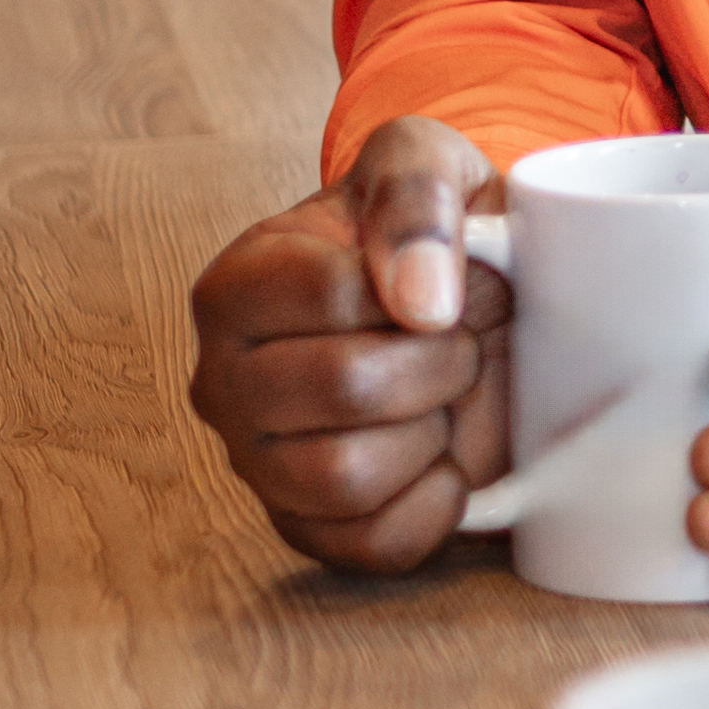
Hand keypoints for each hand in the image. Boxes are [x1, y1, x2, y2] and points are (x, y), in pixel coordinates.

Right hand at [183, 115, 506, 570]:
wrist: (485, 303)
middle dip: (439, 361)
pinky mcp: (311, 529)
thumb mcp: (427, 163)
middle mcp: (223, 383)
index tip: (442, 280)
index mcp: (234, 289)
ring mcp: (259, 466)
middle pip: (343, 388)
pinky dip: (434, 506)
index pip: (333, 297)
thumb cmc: (439, 233)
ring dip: (432, 432)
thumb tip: (420, 301)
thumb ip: (415, 198)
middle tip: (460, 341)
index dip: (419, 289)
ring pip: (349, 476)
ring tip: (446, 397)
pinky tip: (447, 458)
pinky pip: (372, 546)